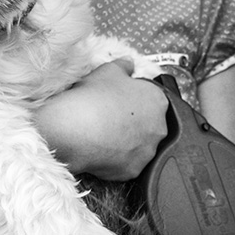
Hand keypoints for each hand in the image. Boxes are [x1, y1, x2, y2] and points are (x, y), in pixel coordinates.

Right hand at [35, 60, 168, 180]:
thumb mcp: (108, 70)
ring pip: (139, 145)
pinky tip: (101, 148)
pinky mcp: (133, 170)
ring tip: (104, 133)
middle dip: (134, 121)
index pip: (152, 99)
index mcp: (158, 101)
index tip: (120, 100)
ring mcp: (147, 152)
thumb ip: (123, 65)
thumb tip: (129, 63)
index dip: (134, 99)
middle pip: (149, 123)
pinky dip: (116, 158)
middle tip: (111, 116)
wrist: (76, 128)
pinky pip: (126, 163)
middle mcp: (159, 128)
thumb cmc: (94, 96)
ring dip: (127, 140)